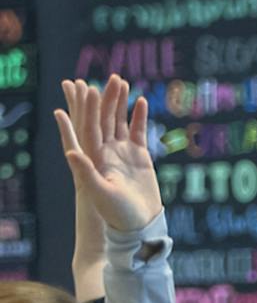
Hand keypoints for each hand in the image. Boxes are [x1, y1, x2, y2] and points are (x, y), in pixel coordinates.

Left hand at [54, 75, 160, 233]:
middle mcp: (105, 151)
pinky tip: (140, 101)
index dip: (89, 108)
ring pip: (119, 121)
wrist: (139, 224)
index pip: (89, 128)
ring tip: (122, 82)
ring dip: (120, 102)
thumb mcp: (100, 194)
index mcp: (94, 158)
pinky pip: (137, 131)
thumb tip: (70, 153)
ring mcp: (122, 152)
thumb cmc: (117, 213)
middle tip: (111, 78)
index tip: (89, 89)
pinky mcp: (139, 156)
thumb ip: (86, 173)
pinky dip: (138, 116)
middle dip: (106, 98)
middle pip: (104, 119)